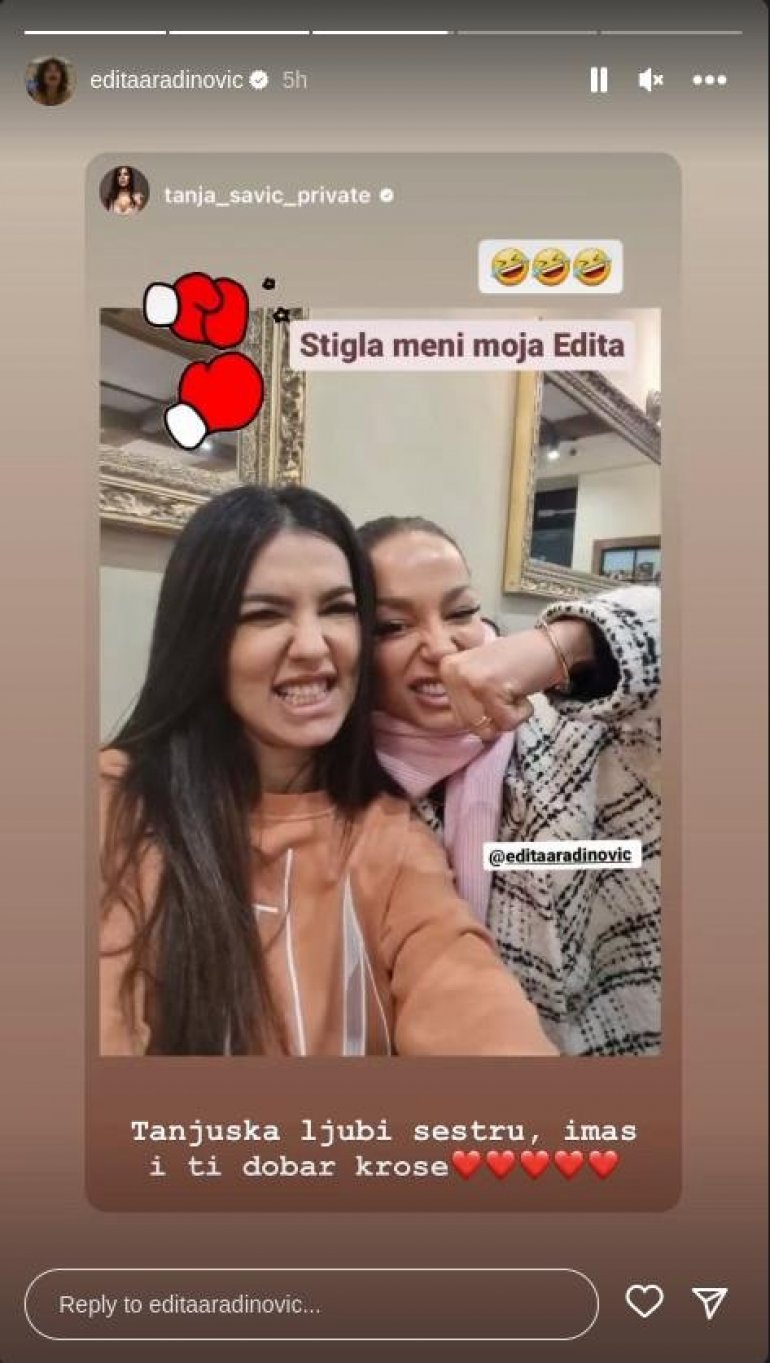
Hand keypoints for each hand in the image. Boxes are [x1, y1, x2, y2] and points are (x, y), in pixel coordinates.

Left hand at [438, 619, 595, 737]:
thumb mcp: (479, 676)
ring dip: (508, 716)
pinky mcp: (490, 687)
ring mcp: (470, 678)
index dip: (484, 712)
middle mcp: (453, 672)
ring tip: (513, 689)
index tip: (495, 689)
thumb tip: (458, 726)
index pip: (458, 717)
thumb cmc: (518, 663)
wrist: (550, 644)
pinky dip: (522, 712)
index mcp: (447, 668)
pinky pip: (506, 723)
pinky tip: (522, 689)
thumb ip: (464, 698)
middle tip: (506, 689)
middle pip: (470, 725)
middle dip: (495, 716)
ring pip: (486, 728)